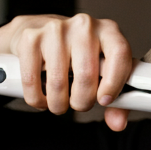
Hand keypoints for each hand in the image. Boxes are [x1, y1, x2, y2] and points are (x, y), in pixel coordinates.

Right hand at [0, 14, 132, 130]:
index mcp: (109, 31)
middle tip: (78, 103)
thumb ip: (117, 102)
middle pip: (87, 76)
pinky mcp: (30, 37)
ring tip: (59, 102)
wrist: (40, 32)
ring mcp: (56, 29)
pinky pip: (32, 81)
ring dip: (58, 104)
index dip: (114, 83)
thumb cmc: (77, 56)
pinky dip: (37, 99)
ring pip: (58, 83)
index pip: (120, 55)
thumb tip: (118, 123)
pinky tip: (42, 98)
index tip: (104, 100)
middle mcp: (84, 25)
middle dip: (82, 102)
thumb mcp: (102, 72)